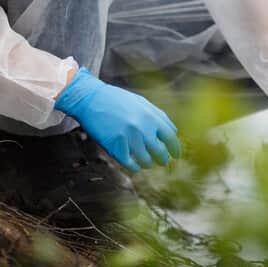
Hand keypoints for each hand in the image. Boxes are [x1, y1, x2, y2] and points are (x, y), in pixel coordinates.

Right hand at [55, 68, 181, 170]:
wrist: (92, 99)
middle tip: (162, 162)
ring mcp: (128, 138)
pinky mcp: (115, 146)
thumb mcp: (142, 103)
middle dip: (163, 159)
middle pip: (160, 152)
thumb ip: (159, 117)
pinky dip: (134, 167)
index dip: (175, 149)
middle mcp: (142, 128)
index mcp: (151, 116)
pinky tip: (135, 166)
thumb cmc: (118, 100)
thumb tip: (174, 132)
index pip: (171, 138)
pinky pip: (129, 164)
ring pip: (145, 160)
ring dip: (148, 164)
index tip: (176, 156)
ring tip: (148, 163)